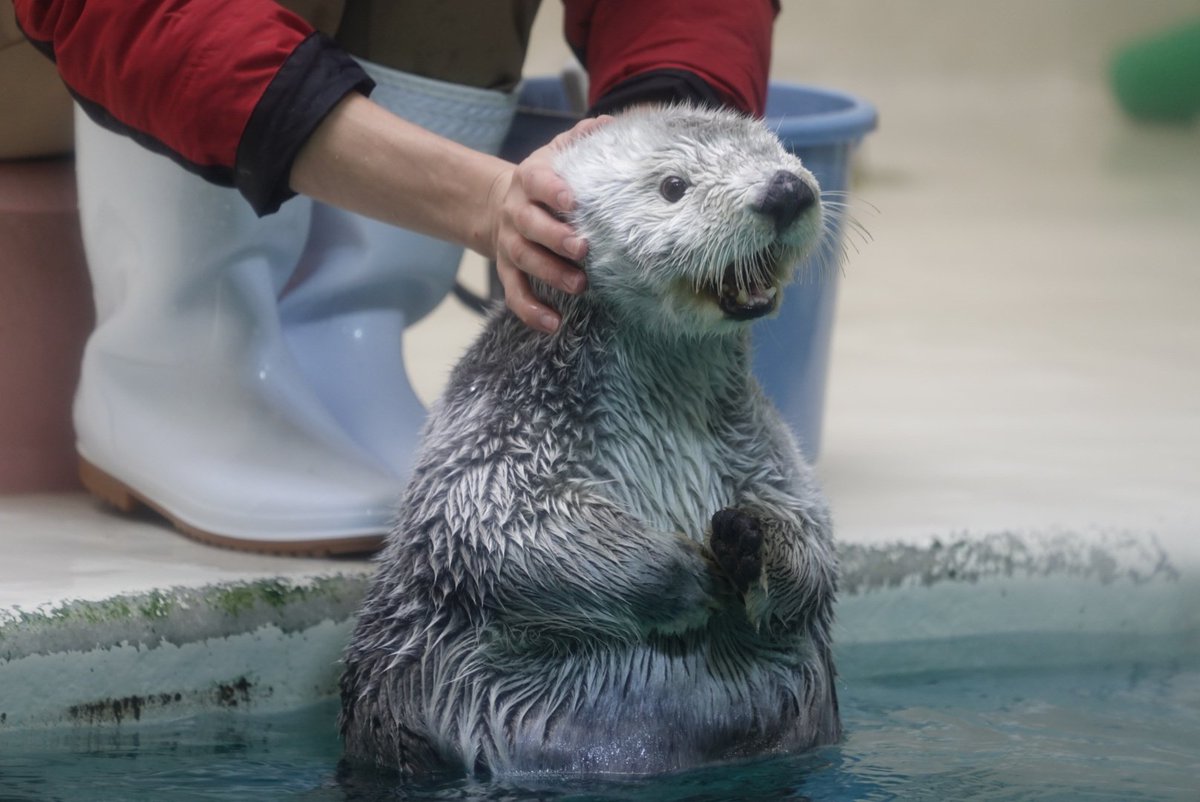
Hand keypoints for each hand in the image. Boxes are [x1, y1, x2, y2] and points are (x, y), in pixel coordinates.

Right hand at [488, 116, 611, 332]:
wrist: (498, 204)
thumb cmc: (544, 180)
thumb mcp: (557, 153)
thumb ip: (581, 139)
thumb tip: (611, 123)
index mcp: (530, 179)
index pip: (538, 181)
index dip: (552, 191)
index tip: (573, 201)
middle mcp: (516, 213)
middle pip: (530, 227)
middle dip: (555, 239)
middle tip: (583, 250)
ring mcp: (510, 245)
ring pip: (524, 262)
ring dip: (550, 275)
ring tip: (579, 286)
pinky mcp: (507, 271)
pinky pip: (515, 294)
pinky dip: (531, 312)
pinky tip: (553, 324)